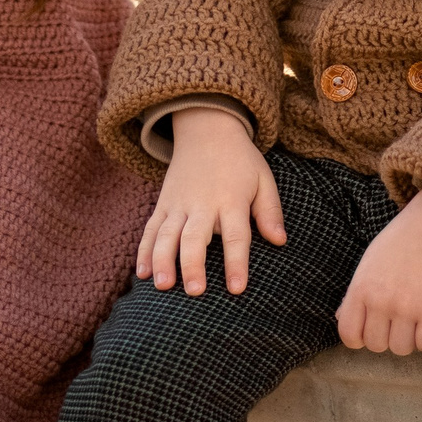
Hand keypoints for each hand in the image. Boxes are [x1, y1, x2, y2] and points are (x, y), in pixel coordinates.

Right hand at [138, 106, 286, 294]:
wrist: (206, 129)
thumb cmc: (240, 161)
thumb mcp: (263, 179)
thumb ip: (270, 211)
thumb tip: (280, 241)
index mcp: (230, 199)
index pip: (235, 236)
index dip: (236, 263)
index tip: (236, 289)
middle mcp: (202, 203)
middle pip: (194, 237)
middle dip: (193, 265)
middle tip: (195, 291)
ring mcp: (178, 204)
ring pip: (165, 234)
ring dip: (162, 260)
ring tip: (162, 286)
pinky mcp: (163, 203)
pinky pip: (150, 229)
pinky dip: (144, 251)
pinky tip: (142, 274)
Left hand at [336, 186, 421, 354]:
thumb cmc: (402, 239)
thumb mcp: (369, 262)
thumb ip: (355, 293)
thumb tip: (341, 318)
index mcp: (360, 288)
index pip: (348, 334)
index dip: (359, 340)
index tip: (371, 331)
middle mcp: (380, 301)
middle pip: (376, 345)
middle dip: (386, 338)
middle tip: (398, 321)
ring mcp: (406, 307)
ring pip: (401, 349)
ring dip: (408, 340)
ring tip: (414, 321)